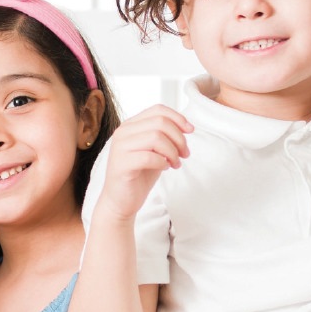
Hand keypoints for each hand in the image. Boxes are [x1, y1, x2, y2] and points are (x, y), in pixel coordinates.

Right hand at [93, 106, 192, 222]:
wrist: (121, 201)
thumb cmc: (139, 175)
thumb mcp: (155, 150)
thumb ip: (164, 136)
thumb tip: (186, 127)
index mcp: (131, 125)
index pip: (158, 110)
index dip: (178, 118)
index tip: (190, 131)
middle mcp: (123, 132)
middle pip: (160, 122)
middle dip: (179, 138)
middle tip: (184, 154)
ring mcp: (120, 147)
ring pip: (156, 137)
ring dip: (172, 152)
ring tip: (175, 164)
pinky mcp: (121, 164)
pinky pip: (148, 156)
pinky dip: (162, 162)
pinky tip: (164, 168)